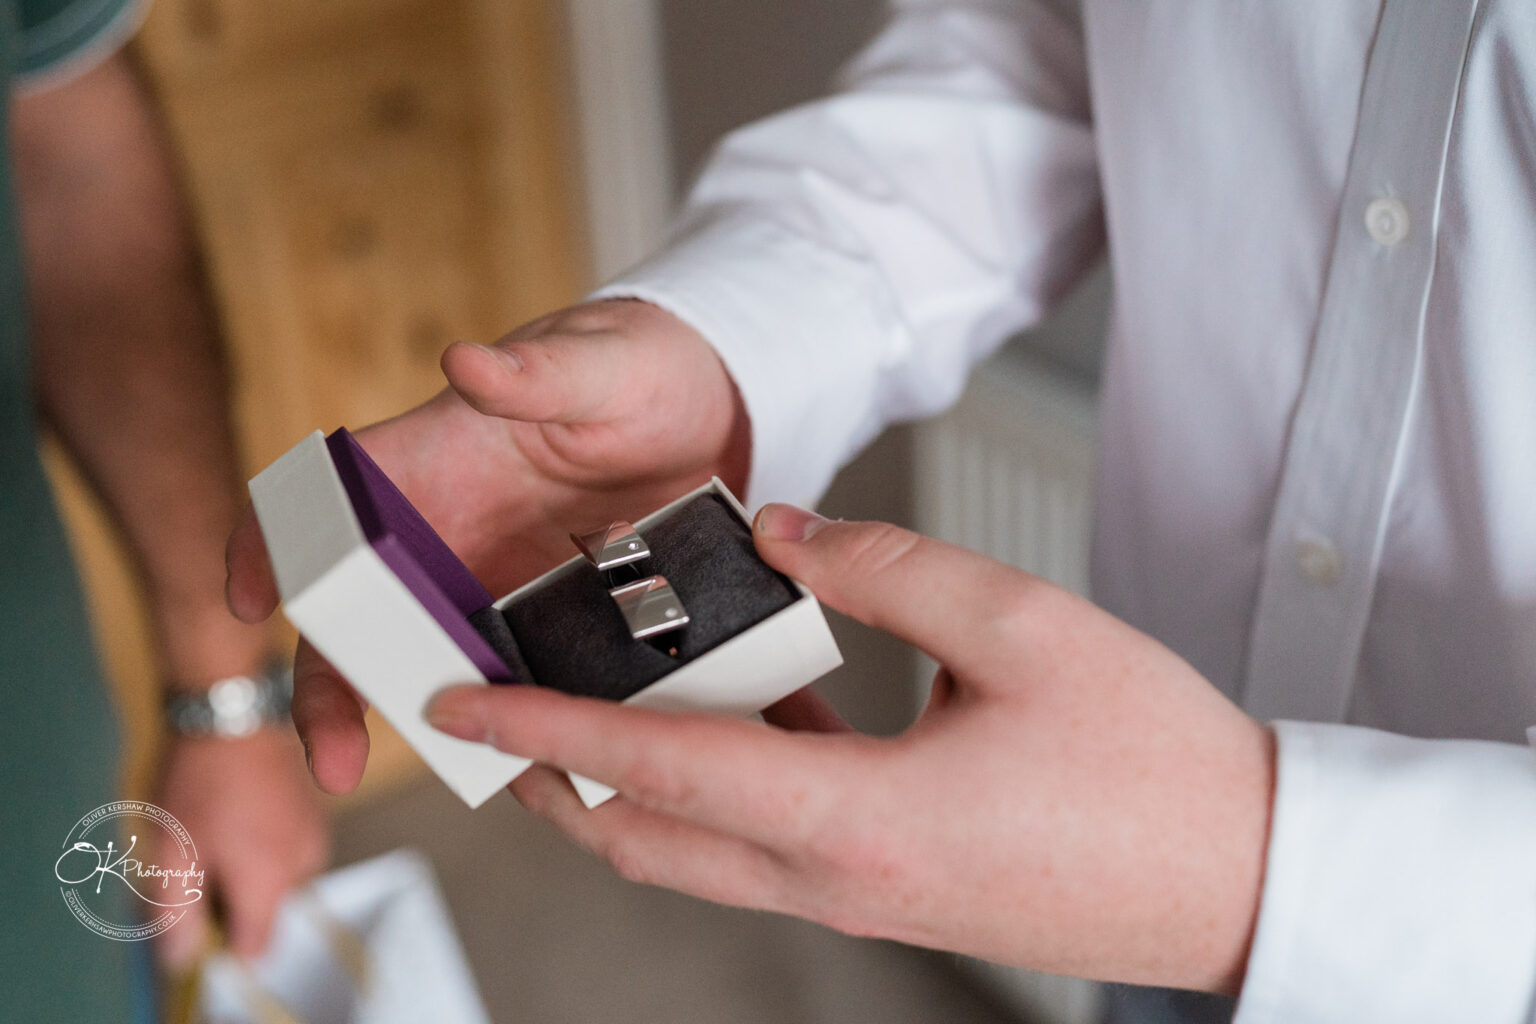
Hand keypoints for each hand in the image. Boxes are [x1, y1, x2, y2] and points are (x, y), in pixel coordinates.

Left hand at [152, 728, 327, 967]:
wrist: (234, 711)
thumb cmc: (201, 782)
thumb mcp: (173, 853)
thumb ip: (179, 913)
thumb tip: (182, 957)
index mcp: (271, 881)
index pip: (257, 946)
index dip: (222, 942)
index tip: (195, 914)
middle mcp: (304, 863)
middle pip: (266, 910)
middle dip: (231, 898)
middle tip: (194, 862)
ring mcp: (314, 834)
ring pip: (276, 877)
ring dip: (246, 869)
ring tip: (213, 831)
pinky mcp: (313, 812)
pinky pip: (287, 848)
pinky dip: (262, 843)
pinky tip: (234, 812)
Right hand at [225, 300, 747, 793]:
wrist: (713, 410)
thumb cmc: (636, 363)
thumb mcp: (599, 362)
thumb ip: (538, 372)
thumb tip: (467, 360)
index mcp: (429, 462)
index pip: (323, 501)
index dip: (271, 544)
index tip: (250, 599)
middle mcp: (446, 534)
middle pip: (362, 617)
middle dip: (334, 689)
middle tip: (337, 756)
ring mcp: (497, 586)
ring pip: (438, 666)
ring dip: (433, 724)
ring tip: (458, 775)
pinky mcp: (554, 622)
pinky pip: (521, 683)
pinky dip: (521, 724)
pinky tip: (541, 768)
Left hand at [424, 506, 1275, 993]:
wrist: (1241, 875)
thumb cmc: (1153, 761)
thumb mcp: (1023, 622)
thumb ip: (888, 564)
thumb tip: (787, 532)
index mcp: (858, 818)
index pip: (656, 769)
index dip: (545, 731)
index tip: (460, 707)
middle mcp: (840, 882)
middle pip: (646, 843)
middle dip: (554, 782)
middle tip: (498, 716)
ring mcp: (864, 904)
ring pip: (698, 859)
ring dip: (628, 794)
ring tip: (591, 714)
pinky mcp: (895, 897)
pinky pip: (767, 852)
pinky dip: (718, 795)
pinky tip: (739, 721)